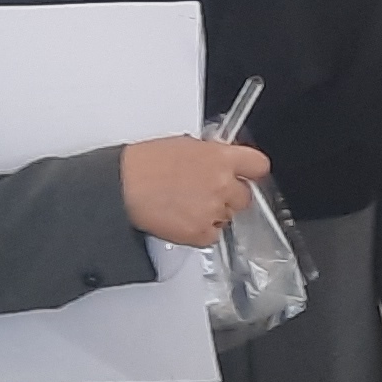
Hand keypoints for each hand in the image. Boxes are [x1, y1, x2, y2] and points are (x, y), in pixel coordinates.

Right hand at [115, 136, 269, 247]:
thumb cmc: (145, 164)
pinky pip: (212, 235)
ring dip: (213, 213)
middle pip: (245, 197)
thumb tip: (219, 162)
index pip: (258, 165)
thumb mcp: (185, 145)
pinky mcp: (200, 233)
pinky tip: (183, 218)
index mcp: (221, 158)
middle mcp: (222, 184)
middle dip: (230, 195)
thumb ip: (211, 155)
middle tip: (209, 192)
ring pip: (227, 217)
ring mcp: (213, 210)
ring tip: (187, 204)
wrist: (123, 187)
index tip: (248, 175)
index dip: (252, 171)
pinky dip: (201, 231)